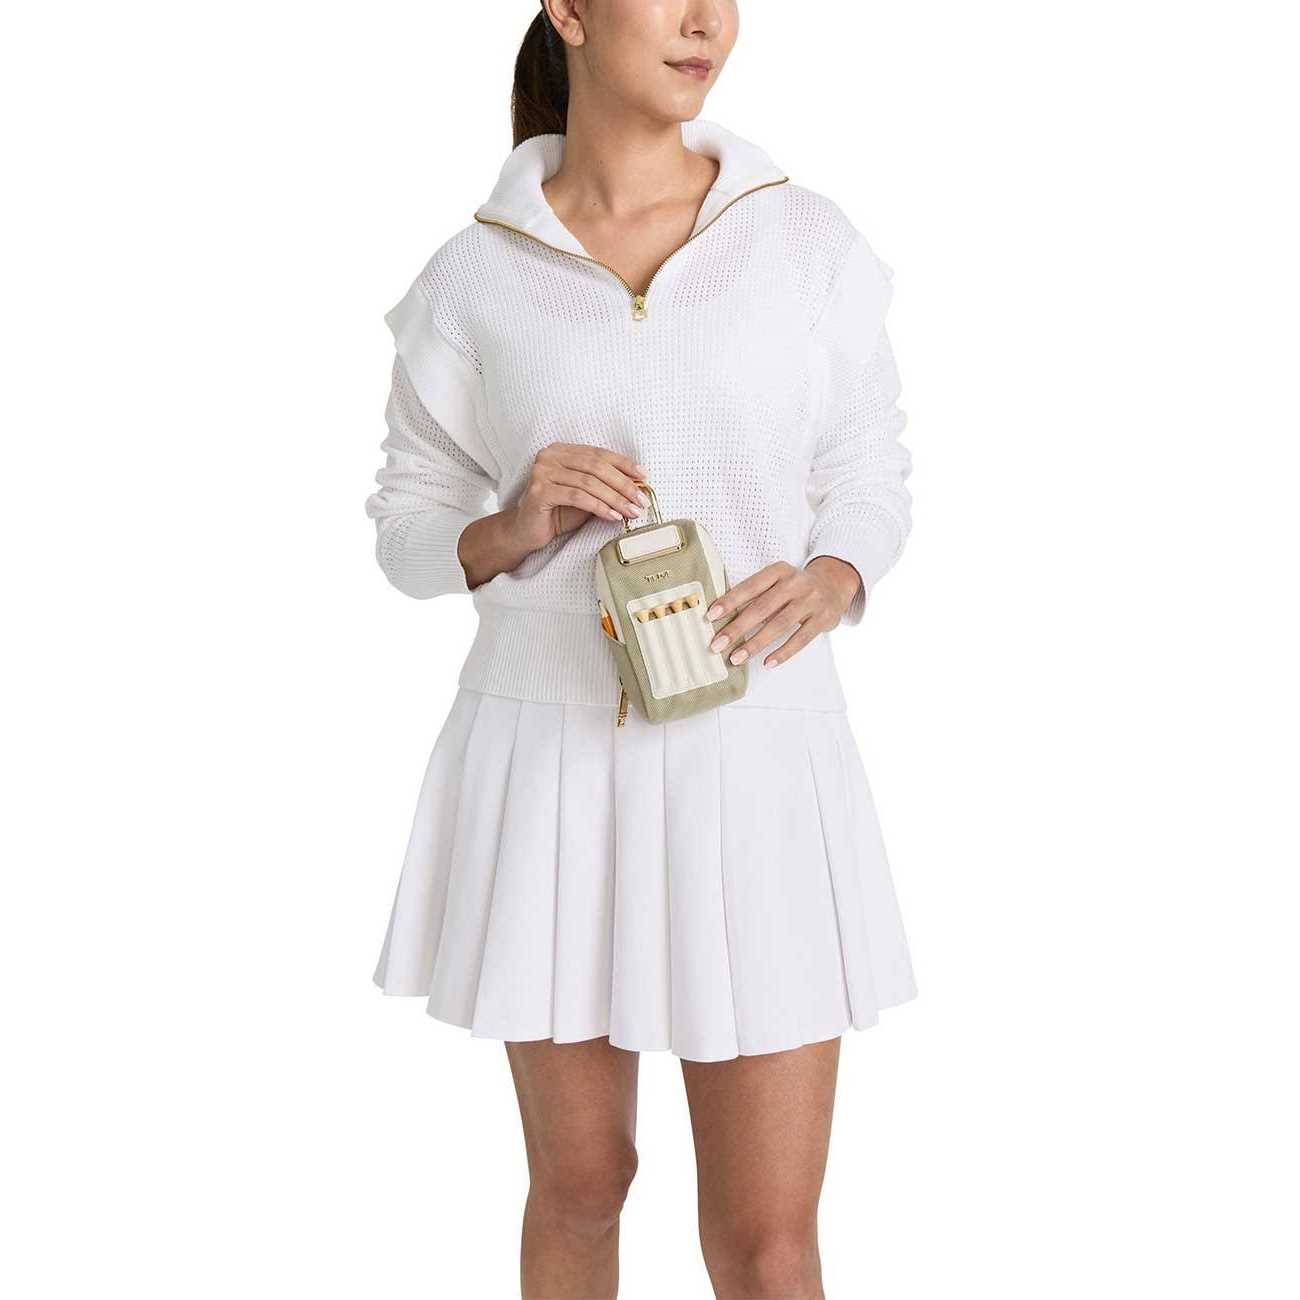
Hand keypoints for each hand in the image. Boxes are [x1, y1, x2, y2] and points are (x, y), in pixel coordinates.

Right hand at [508, 442, 648, 551]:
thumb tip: (637, 485)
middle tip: (641, 500)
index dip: (624, 464)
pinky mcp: (539, 491)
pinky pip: (577, 497)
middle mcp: (550, 456)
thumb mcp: (586, 495)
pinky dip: (599, 507)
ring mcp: (542, 472)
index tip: (644, 477)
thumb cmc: (557, 513)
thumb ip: (604, 486)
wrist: (526, 532)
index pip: (599, 453)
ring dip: (615, 498)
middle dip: (623, 484)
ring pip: (588, 482)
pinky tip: (612, 516)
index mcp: (562, 451)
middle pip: (595, 466)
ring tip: (631, 511)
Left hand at [704, 557, 863, 667]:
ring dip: (755, 643)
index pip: (751, 586)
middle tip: (717, 644)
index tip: (710, 616)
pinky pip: (801, 638)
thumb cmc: (795, 586)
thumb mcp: (778, 580)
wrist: (835, 582)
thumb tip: (723, 618)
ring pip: (779, 625)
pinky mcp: (823, 618)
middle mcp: (796, 583)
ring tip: (736, 658)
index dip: (730, 601)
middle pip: (762, 608)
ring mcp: (811, 601)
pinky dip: (783, 652)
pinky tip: (767, 663)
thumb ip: (756, 594)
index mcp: (779, 571)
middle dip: (737, 628)